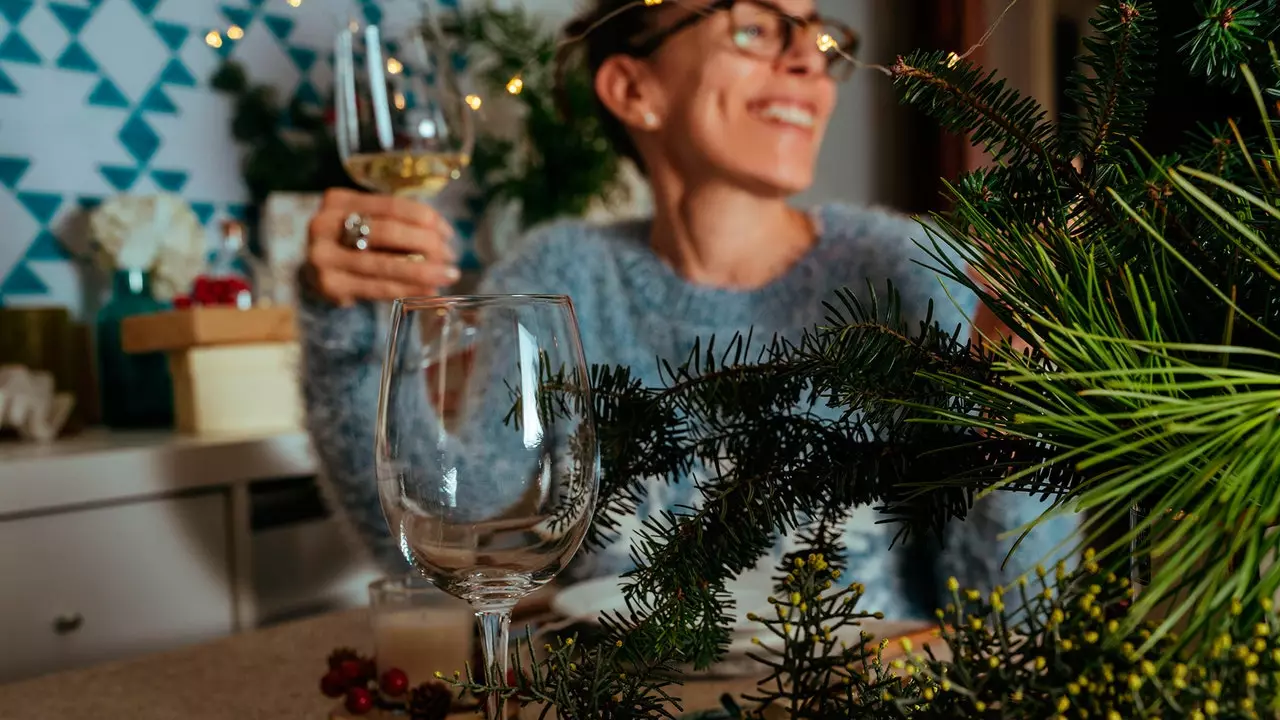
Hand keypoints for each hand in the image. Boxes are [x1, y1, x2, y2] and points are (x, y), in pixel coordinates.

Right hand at [305, 188, 459, 306]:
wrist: (316, 272)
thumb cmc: (351, 242)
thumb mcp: (366, 222)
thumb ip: (396, 222)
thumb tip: (443, 235)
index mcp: (338, 201)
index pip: (391, 205)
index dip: (425, 218)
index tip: (448, 232)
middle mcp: (324, 225)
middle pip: (388, 232)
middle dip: (427, 244)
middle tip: (450, 255)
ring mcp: (323, 257)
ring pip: (384, 264)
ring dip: (423, 270)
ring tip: (448, 274)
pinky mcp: (330, 286)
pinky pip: (378, 288)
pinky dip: (408, 289)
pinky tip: (429, 289)